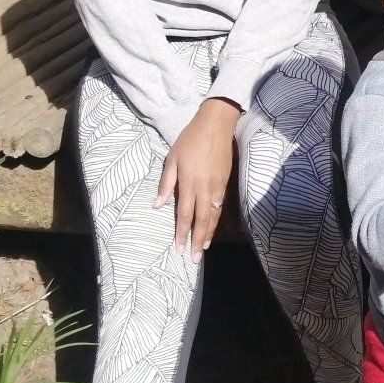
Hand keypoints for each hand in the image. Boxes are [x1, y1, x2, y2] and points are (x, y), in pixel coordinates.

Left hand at [157, 98, 240, 258]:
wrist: (217, 124)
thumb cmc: (190, 139)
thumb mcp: (172, 158)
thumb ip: (166, 183)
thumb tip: (158, 205)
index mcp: (189, 183)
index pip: (185, 214)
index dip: (182, 233)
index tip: (179, 248)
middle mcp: (205, 188)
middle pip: (202, 220)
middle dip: (198, 240)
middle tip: (195, 258)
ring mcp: (218, 186)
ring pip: (214, 215)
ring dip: (209, 233)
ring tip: (204, 247)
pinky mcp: (225, 181)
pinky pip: (221, 206)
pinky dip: (216, 219)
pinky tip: (213, 226)